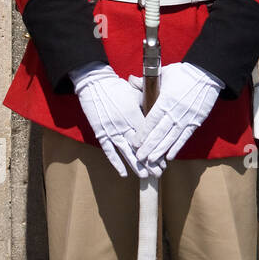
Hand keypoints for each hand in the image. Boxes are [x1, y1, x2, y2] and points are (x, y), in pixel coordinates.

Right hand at [69, 62, 147, 177]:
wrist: (95, 83)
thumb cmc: (116, 87)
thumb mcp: (135, 93)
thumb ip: (145, 106)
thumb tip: (156, 114)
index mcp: (135, 114)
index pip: (148, 137)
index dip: (156, 149)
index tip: (164, 158)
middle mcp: (124, 125)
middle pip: (139, 148)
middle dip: (150, 162)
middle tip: (158, 173)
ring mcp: (112, 130)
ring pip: (126, 153)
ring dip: (136, 166)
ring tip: (145, 176)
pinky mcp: (100, 132)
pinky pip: (109, 151)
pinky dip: (116, 163)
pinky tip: (123, 173)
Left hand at [130, 62, 223, 167]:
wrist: (208, 73)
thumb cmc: (183, 73)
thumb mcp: (164, 74)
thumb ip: (146, 81)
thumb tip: (131, 80)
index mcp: (165, 100)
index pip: (151, 121)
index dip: (143, 134)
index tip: (134, 144)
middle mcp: (175, 111)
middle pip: (160, 133)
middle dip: (149, 147)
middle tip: (139, 158)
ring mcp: (186, 118)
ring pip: (171, 138)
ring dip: (161, 150)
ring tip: (151, 161)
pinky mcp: (195, 121)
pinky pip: (184, 137)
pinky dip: (177, 147)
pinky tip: (169, 156)